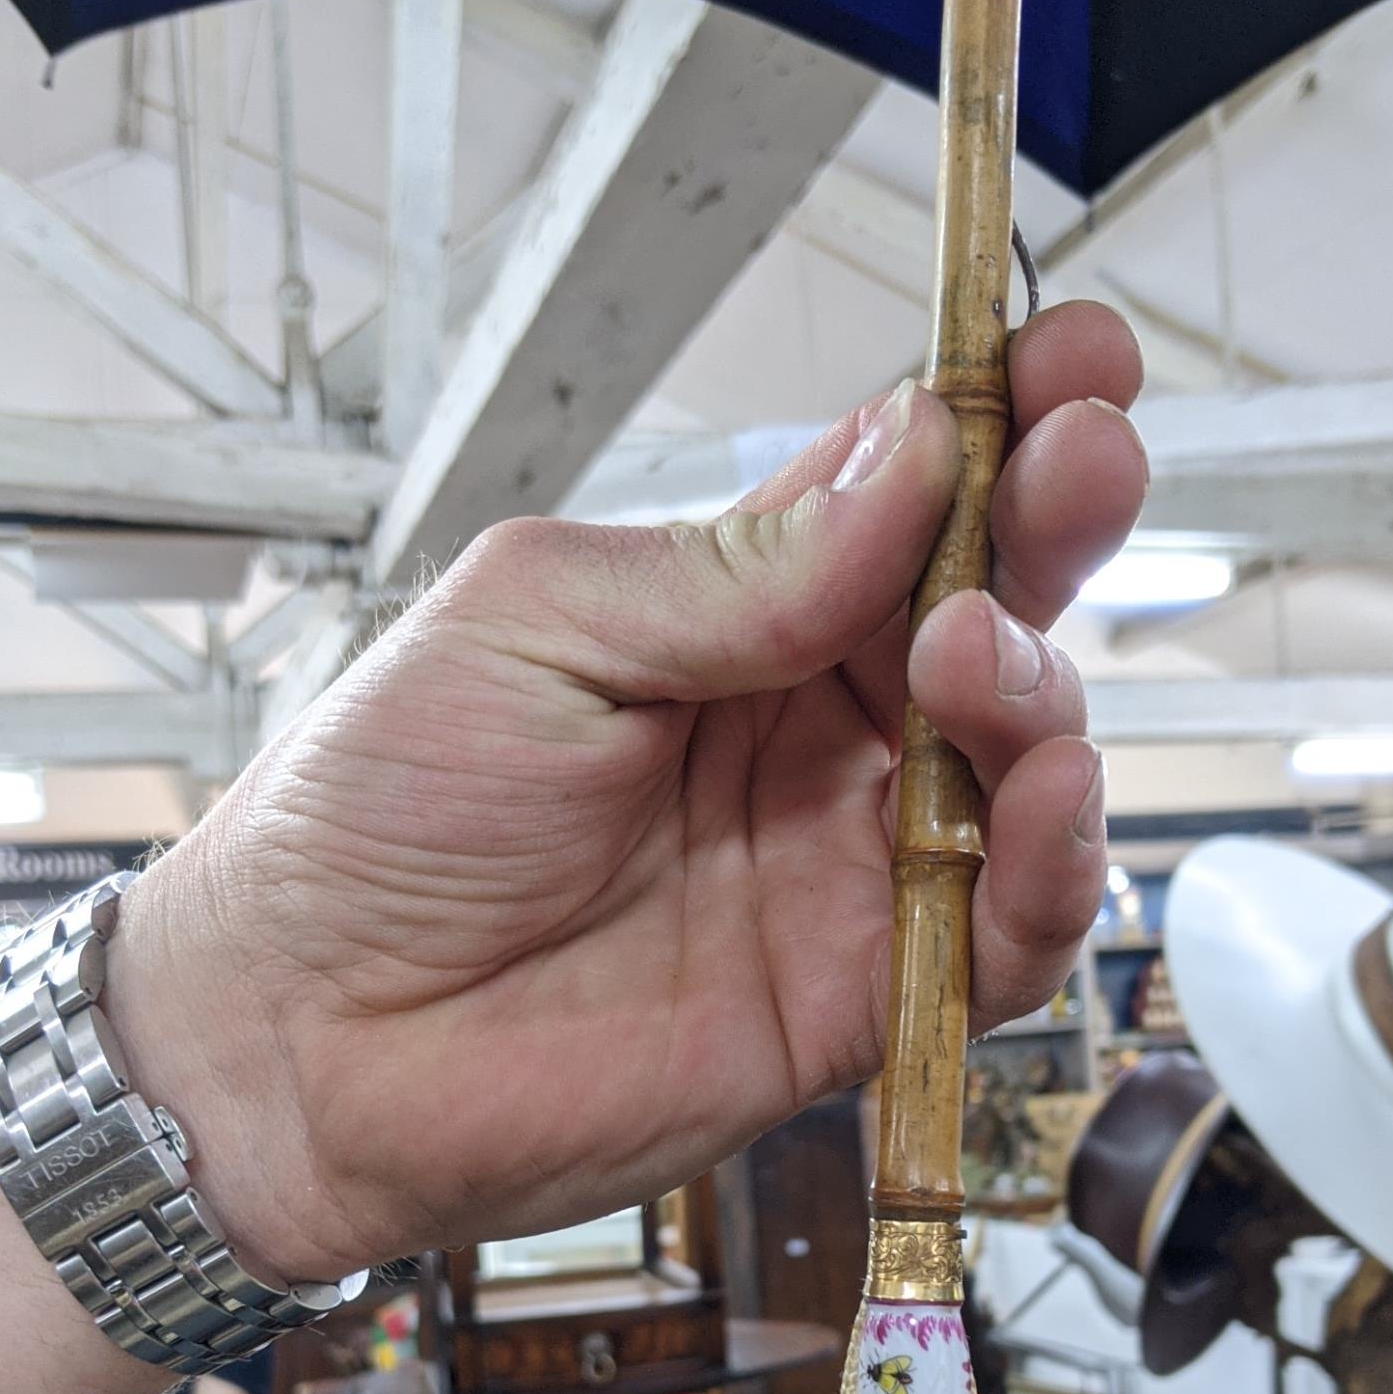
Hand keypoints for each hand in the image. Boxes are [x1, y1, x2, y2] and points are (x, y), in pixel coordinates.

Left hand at [110, 305, 1145, 1277]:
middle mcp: (804, 731)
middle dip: (1056, 524)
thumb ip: (734, 570)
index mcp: (726, 617)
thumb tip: (907, 458)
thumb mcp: (538, 626)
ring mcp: (836, 862)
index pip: (899, 502)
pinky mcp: (852, 996)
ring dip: (1035, 695)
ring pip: (1012, 765)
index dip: (996, 425)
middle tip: (1084, 461)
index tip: (1066, 357)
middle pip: (986, 613)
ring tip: (970, 659)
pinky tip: (1037, 800)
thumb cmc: (378, 817)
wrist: (308, 1036)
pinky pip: (998, 935)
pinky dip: (1049, 868)